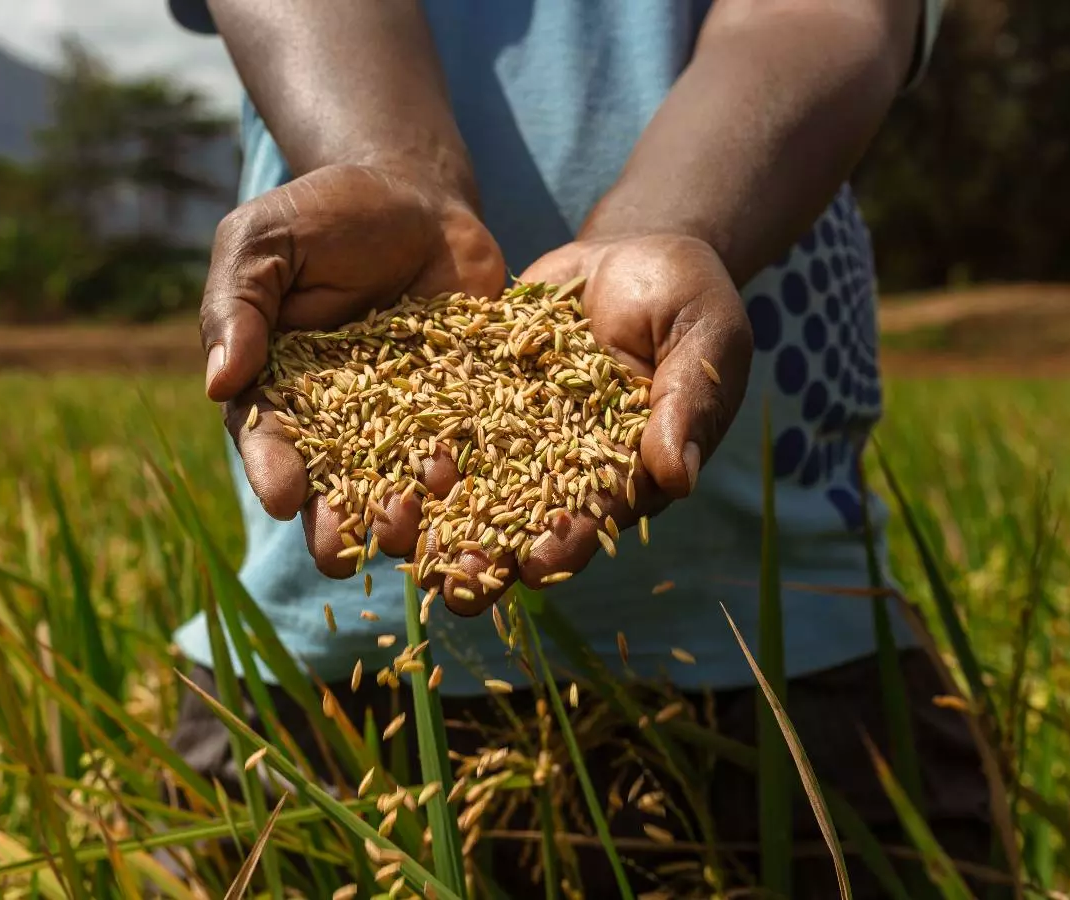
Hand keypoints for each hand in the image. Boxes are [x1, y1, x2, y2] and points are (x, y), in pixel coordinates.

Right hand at [201, 163, 506, 576]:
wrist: (416, 196)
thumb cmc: (323, 214)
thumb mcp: (264, 240)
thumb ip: (240, 304)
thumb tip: (218, 382)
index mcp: (277, 392)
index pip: (268, 440)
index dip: (272, 470)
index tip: (282, 496)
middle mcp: (338, 424)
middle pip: (332, 486)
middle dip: (337, 522)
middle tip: (345, 552)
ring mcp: (405, 425)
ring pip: (401, 487)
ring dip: (407, 521)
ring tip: (414, 538)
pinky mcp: (464, 412)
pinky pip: (469, 456)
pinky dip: (475, 484)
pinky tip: (482, 504)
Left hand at [428, 234, 752, 612]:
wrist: (629, 251)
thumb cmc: (687, 298)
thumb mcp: (702, 339)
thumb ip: (686, 405)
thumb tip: (680, 476)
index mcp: (624, 471)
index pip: (595, 517)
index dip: (567, 542)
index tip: (537, 566)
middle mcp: (561, 465)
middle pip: (522, 519)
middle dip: (488, 555)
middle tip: (452, 589)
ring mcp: (514, 431)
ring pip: (470, 481)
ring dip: (435, 515)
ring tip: (396, 539)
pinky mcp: (477, 392)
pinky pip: (439, 419)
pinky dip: (406, 444)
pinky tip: (366, 463)